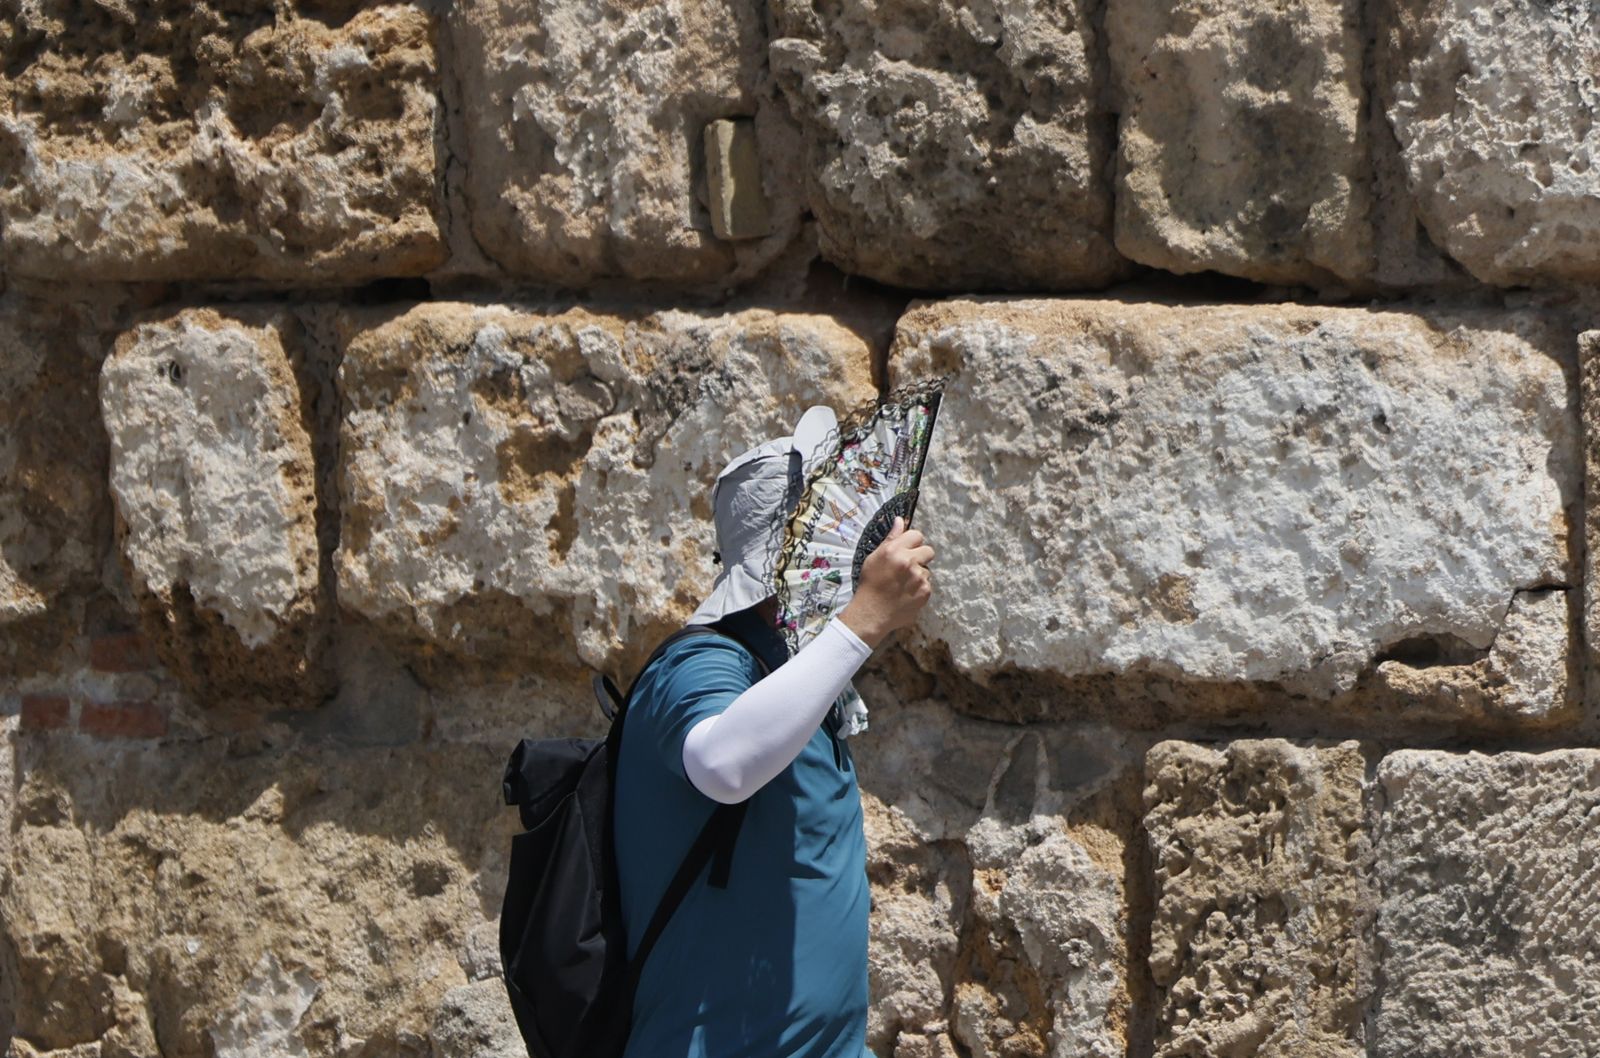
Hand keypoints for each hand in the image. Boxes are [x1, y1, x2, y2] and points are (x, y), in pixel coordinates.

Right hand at [839, 516, 934, 648]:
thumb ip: (891, 539)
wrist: (871, 613)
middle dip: (920, 557)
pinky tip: (906, 594)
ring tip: (903, 584)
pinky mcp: (925, 592)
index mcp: (894, 550)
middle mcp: (909, 562)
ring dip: (918, 575)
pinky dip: (919, 588)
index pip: (917, 535)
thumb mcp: (874, 558)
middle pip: (928, 551)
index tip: (906, 551)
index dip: (912, 543)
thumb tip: (900, 520)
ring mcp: (919, 578)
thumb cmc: (870, 584)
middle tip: (907, 568)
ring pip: (927, 570)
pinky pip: (927, 584)